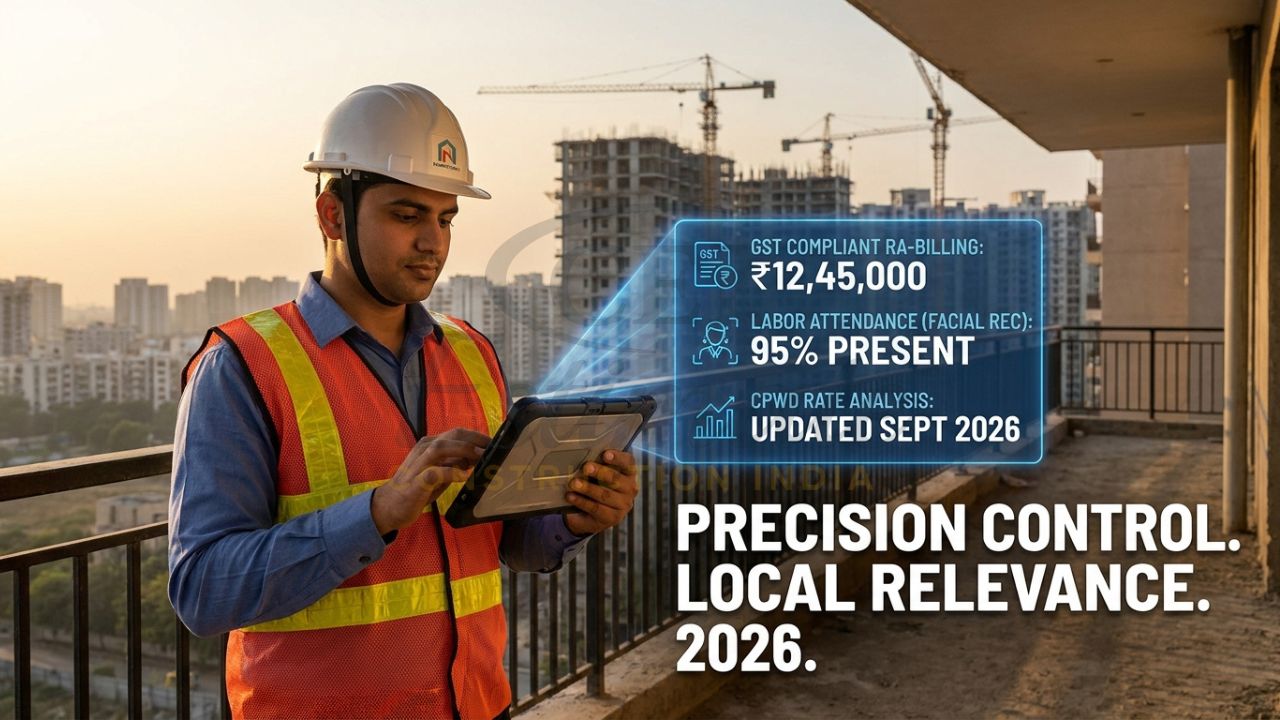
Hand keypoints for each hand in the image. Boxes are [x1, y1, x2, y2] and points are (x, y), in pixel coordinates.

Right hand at [371, 428, 489, 533]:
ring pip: (441, 448)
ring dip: (464, 451)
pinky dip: (450, 472)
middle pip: (452, 436)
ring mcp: (418, 464)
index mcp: (430, 445)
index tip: (494, 444)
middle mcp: (424, 449)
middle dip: (475, 440)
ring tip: (481, 458)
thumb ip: (454, 463)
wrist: (388, 506)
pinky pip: (434, 473)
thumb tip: (476, 457)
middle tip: (493, 449)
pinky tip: (463, 476)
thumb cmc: (415, 488)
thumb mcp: (439, 472)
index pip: (457, 433)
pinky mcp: (416, 482)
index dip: (477, 437)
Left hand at [563, 449, 637, 535]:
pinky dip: (582, 502)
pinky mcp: (612, 518)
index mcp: (628, 473)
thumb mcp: (597, 475)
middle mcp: (629, 489)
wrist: (591, 515)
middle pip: (616, 478)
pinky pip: (596, 508)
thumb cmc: (596, 487)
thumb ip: (596, 465)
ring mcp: (623, 505)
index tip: (605, 454)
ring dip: (588, 488)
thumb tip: (581, 457)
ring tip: (574, 483)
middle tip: (586, 468)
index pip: (628, 462)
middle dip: (600, 472)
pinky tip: (571, 496)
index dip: (617, 457)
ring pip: (605, 495)